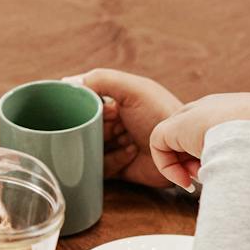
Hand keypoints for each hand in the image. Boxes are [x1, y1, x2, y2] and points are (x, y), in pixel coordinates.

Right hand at [63, 68, 182, 189]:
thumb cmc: (161, 113)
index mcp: (113, 104)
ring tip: (127, 139)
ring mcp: (113, 148)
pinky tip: (131, 152)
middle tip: (112, 127)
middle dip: (92, 130)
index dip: (84, 109)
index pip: (84, 106)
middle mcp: (111, 125)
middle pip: (83, 129)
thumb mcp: (133, 89)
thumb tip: (67, 82)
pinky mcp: (116, 169)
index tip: (93, 110)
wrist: (182, 148)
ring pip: (86, 150)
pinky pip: (98, 169)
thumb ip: (101, 79)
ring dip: (102, 146)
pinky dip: (112, 161)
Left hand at [148, 93, 249, 190]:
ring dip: (186, 165)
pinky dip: (168, 167)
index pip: (222, 127)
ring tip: (201, 179)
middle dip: (201, 158)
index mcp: (244, 109)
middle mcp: (218, 107)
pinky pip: (160, 143)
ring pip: (178, 139)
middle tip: (210, 177)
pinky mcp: (177, 125)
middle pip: (197, 131)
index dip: (221, 152)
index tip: (231, 171)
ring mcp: (196, 114)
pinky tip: (186, 181)